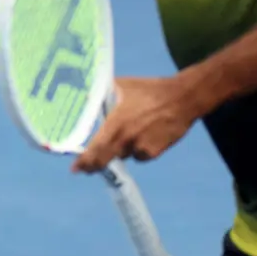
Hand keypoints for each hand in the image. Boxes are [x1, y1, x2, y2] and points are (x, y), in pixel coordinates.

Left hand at [71, 75, 199, 172]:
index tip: (75, 168)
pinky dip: (138, 148)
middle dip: (94, 165)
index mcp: (116, 123)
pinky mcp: (155, 152)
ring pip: (124, 154)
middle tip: (86, 167)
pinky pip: (140, 155)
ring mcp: (142, 148)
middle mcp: (127, 139)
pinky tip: (146, 133)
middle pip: (106, 159)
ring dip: (121, 148)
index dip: (84, 161)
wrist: (181, 98)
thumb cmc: (149, 90)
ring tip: (132, 129)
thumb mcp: (121, 86)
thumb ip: (103, 95)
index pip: (95, 148)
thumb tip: (85, 97)